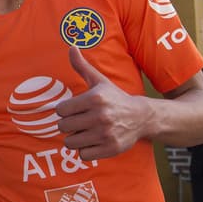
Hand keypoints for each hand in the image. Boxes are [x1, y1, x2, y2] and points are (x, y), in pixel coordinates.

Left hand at [56, 46, 152, 160]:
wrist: (141, 117)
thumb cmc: (115, 98)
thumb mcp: (100, 81)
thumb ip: (82, 66)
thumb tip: (71, 46)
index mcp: (95, 98)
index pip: (60, 110)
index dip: (65, 111)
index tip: (74, 110)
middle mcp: (100, 116)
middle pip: (63, 127)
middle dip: (69, 125)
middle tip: (79, 121)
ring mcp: (106, 134)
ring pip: (71, 143)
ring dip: (75, 138)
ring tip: (85, 132)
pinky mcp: (110, 148)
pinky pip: (83, 155)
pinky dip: (85, 150)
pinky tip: (93, 141)